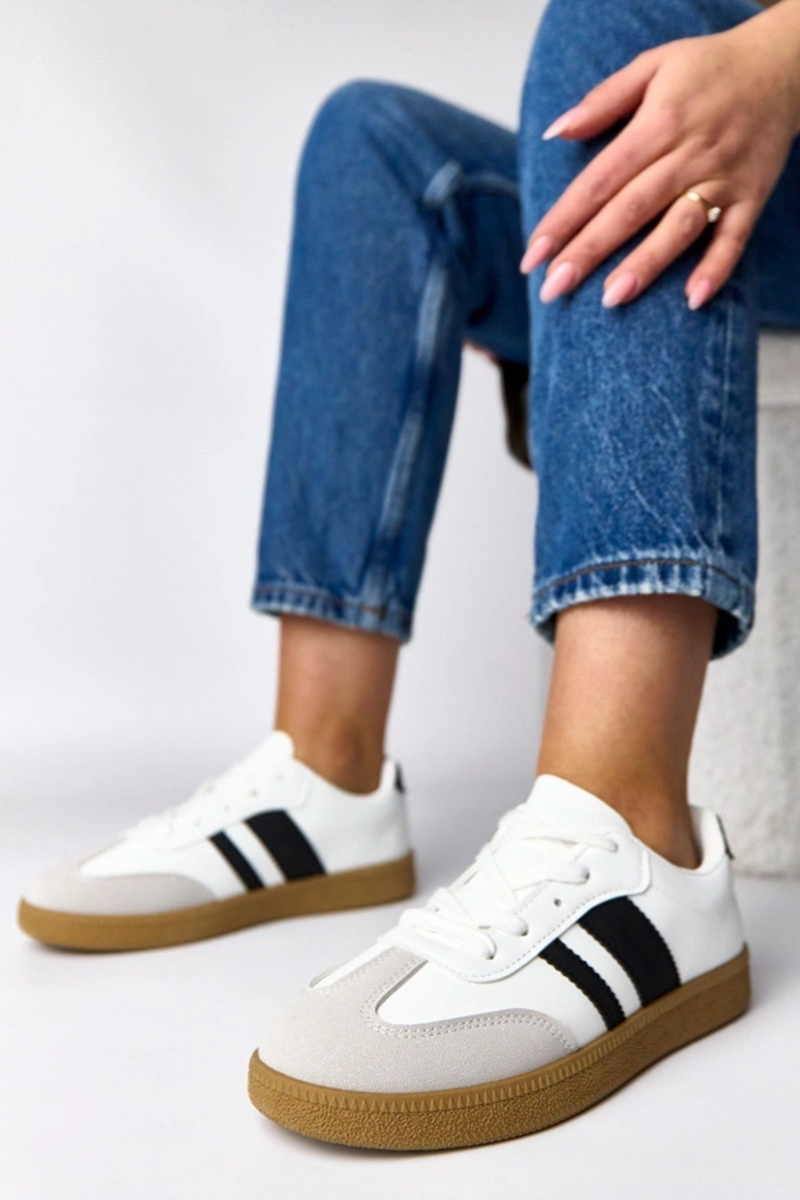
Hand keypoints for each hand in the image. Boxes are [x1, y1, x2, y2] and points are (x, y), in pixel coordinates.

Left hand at [521, 4, 799, 309]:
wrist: (786, 64)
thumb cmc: (708, 69)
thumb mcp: (652, 65)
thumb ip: (603, 100)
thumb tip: (555, 131)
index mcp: (658, 123)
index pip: (600, 179)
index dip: (563, 219)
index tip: (532, 256)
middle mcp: (690, 153)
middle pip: (630, 209)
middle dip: (589, 251)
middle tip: (553, 289)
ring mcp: (723, 177)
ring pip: (679, 226)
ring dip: (646, 264)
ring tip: (611, 299)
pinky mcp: (752, 195)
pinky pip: (735, 236)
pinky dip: (717, 267)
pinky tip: (693, 299)